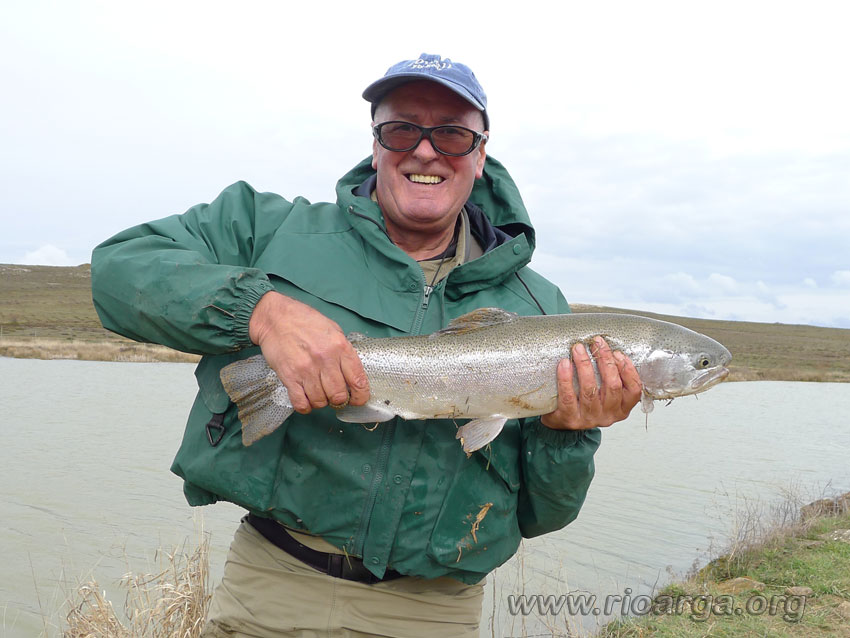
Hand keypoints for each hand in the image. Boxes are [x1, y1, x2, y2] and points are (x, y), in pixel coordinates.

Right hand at [248, 291, 369, 413]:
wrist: (276, 318)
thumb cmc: (306, 322)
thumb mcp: (333, 330)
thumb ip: (344, 352)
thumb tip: (353, 375)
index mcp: (340, 347)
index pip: (358, 380)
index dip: (360, 396)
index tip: (358, 399)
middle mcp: (325, 359)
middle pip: (339, 395)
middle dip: (339, 400)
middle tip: (334, 395)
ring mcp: (306, 369)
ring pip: (320, 402)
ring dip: (321, 402)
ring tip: (318, 393)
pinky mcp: (289, 377)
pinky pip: (300, 403)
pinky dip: (305, 406)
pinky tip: (306, 399)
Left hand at [541, 336, 641, 429]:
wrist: (561, 424)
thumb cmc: (584, 402)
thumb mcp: (604, 395)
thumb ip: (610, 377)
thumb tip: (607, 348)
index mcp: (621, 408)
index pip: (634, 390)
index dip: (628, 370)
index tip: (618, 353)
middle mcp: (608, 415)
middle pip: (612, 386)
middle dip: (605, 360)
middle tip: (596, 342)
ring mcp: (589, 418)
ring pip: (590, 389)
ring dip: (585, 365)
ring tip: (578, 349)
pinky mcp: (570, 418)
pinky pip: (569, 396)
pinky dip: (566, 378)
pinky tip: (564, 364)